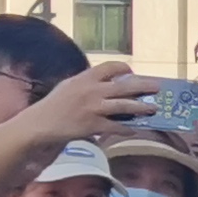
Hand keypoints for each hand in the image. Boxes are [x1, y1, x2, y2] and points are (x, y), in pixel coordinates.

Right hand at [30, 59, 157, 147]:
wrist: (40, 124)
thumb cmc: (54, 105)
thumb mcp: (69, 86)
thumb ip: (87, 83)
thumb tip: (105, 84)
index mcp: (85, 78)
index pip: (109, 67)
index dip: (124, 69)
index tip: (132, 73)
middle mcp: (91, 90)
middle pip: (124, 86)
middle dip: (143, 87)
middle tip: (157, 88)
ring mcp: (93, 108)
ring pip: (125, 106)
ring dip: (142, 107)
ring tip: (153, 108)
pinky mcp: (93, 125)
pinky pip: (116, 126)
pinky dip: (127, 128)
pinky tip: (135, 129)